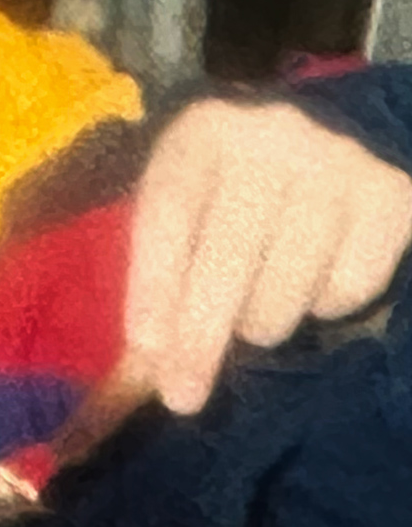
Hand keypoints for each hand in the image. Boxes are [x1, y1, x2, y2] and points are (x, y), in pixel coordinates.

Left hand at [125, 98, 411, 414]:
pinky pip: (351, 285)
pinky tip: (313, 282)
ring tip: (256, 311)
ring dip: (264, 321)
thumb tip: (140, 366)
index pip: (168, 212)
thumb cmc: (234, 181)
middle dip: (201, 339)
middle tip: (183, 398)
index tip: (146, 349)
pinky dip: (326, 304)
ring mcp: (338, 162)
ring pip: (291, 283)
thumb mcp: (188, 200)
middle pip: (228, 255)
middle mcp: (271, 136)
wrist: (334, 127)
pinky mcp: (392, 195)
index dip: (153, 285)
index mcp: (202, 132)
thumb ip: (161, 268)